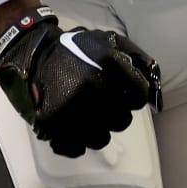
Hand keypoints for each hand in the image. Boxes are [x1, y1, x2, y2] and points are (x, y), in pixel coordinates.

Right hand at [0, 7, 160, 157]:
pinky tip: (74, 124)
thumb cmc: (74, 48)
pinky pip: (78, 147)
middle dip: (116, 111)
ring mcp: (73, 112)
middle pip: (123, 120)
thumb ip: (136, 58)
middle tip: (102, 100)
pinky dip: (78, 140)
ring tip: (87, 112)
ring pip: (102, 138)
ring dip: (99, 128)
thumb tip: (155, 86)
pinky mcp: (55, 128)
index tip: (125, 92)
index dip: (134, 94)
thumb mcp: (108, 40)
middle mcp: (93, 92)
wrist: (31, 54)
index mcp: (108, 68)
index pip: (139, 96)